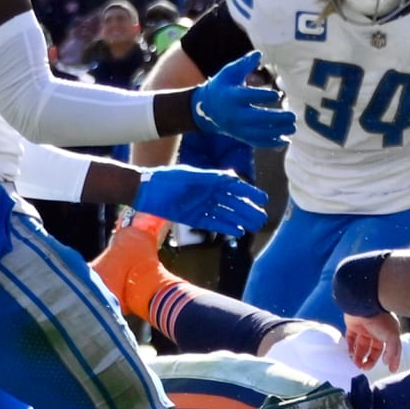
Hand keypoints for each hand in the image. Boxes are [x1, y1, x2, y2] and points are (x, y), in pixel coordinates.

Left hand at [132, 166, 268, 236]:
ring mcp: (202, 206)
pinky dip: (226, 226)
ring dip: (240, 219)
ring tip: (254, 226)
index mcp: (210, 179)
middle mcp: (208, 193)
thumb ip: (209, 179)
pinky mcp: (194, 218)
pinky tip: (238, 231)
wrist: (146, 192)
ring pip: (226, 214)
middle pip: (233, 202)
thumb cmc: (166, 180)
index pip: (234, 186)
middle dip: (248, 209)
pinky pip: (214, 223)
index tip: (263, 198)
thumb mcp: (189, 177)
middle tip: (262, 218)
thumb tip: (230, 178)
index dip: (249, 192)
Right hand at [190, 52, 294, 147]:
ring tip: (293, 127)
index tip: (278, 94)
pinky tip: (285, 140)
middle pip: (256, 119)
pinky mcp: (240, 136)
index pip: (248, 97)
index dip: (263, 96)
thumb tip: (259, 53)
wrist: (207, 109)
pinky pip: (256, 142)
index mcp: (231, 96)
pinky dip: (271, 143)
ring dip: (277, 132)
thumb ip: (244, 64)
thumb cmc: (222, 86)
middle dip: (275, 119)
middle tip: (293, 116)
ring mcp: (237, 128)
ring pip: (258, 133)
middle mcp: (234, 114)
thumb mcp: (229, 72)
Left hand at [344, 311, 402, 372]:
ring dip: (358, 357)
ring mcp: (364, 329)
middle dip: (369, 361)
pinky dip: (349, 348)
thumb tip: (388, 362)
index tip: (390, 370)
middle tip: (364, 368)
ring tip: (356, 364)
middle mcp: (376, 332)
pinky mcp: (352, 327)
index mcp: (387, 334)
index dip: (390, 360)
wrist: (364, 306)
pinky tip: (349, 355)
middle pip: (373, 351)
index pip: (389, 350)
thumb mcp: (392, 336)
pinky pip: (350, 340)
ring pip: (361, 347)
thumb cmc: (380, 320)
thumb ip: (393, 350)